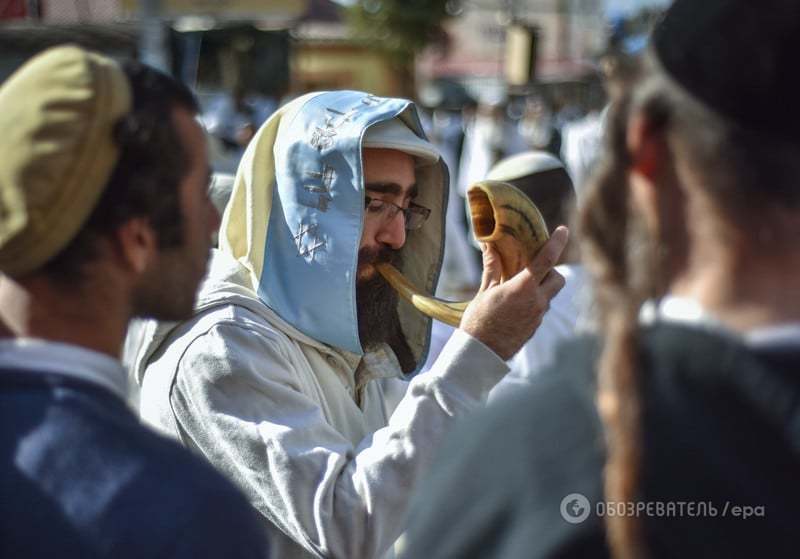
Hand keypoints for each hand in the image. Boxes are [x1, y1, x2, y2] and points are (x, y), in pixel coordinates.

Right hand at [460, 226, 568, 359]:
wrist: (481, 354)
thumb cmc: (479, 321)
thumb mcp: (485, 292)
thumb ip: (492, 268)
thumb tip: (489, 246)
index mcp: (523, 288)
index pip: (546, 260)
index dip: (556, 242)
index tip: (563, 230)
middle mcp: (536, 301)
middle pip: (558, 279)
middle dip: (551, 270)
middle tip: (535, 268)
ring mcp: (538, 316)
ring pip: (550, 295)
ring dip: (542, 287)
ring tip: (520, 288)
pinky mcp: (535, 328)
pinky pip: (541, 309)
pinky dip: (534, 302)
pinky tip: (516, 306)